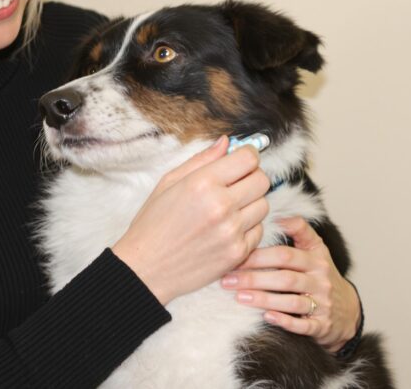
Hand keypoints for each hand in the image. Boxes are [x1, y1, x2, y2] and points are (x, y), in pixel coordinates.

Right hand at [112, 136, 270, 305]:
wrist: (146, 268)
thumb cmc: (153, 224)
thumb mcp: (168, 183)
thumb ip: (201, 160)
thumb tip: (226, 142)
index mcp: (203, 183)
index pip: (249, 159)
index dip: (247, 156)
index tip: (240, 162)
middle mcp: (221, 205)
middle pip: (262, 180)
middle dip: (251, 178)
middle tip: (233, 186)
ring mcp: (232, 231)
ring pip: (264, 205)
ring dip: (250, 204)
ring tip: (226, 211)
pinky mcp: (238, 253)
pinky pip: (259, 231)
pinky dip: (247, 228)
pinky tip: (225, 230)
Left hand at [220, 216, 359, 352]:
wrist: (346, 309)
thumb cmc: (321, 275)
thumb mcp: (316, 249)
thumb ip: (299, 230)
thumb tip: (276, 215)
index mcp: (316, 259)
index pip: (285, 255)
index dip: (259, 256)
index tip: (236, 255)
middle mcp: (320, 280)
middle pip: (285, 278)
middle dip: (254, 278)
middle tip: (228, 279)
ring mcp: (322, 304)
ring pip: (291, 302)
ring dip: (263, 299)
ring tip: (238, 296)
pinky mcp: (322, 325)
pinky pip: (303, 325)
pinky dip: (284, 321)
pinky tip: (266, 316)